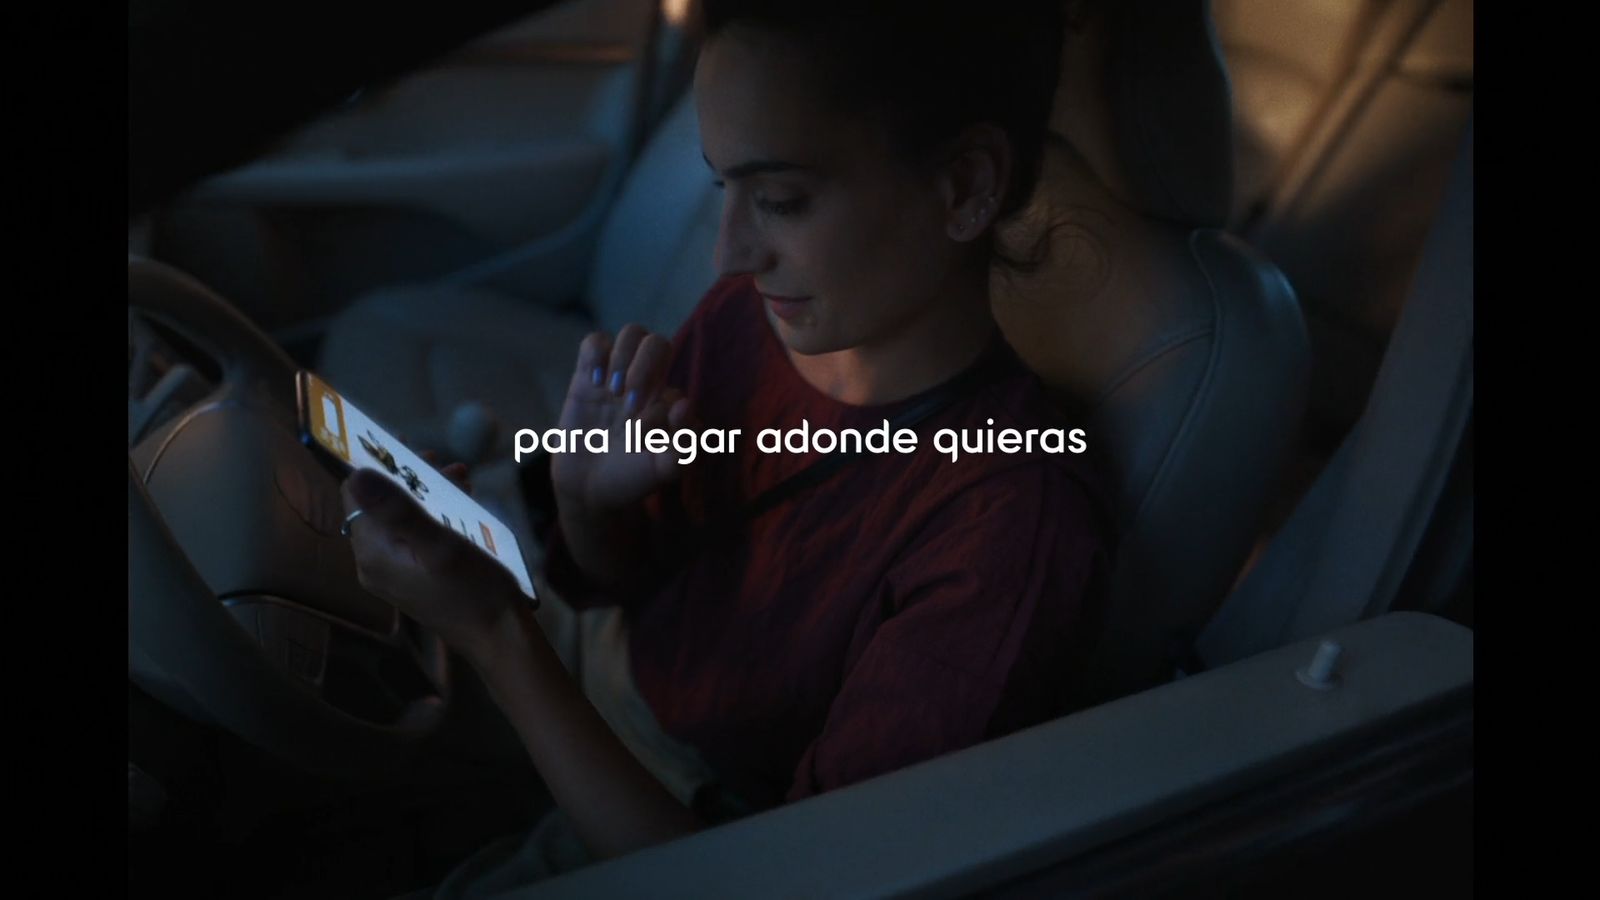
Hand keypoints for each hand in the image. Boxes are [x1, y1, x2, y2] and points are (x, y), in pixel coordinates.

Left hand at [340, 467, 519, 662]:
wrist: (500, 637)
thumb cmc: (474, 591)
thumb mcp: (440, 544)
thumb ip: (397, 510)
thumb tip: (357, 474)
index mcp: (373, 553)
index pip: (355, 494)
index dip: (376, 465)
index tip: (406, 445)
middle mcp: (374, 562)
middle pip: (377, 504)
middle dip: (408, 476)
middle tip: (441, 461)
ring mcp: (392, 571)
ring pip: (398, 516)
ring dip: (426, 492)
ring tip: (461, 478)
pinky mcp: (412, 575)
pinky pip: (412, 533)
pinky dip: (433, 513)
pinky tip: (462, 504)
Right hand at [550, 324, 695, 514]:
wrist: (589, 488)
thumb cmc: (631, 479)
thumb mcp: (662, 471)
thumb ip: (684, 447)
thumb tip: (684, 405)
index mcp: (668, 403)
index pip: (676, 383)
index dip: (665, 405)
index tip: (644, 434)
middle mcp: (647, 383)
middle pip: (658, 343)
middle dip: (645, 367)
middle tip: (629, 404)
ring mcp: (617, 376)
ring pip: (632, 333)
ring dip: (623, 358)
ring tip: (612, 391)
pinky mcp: (586, 375)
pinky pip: (595, 341)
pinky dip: (596, 353)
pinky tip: (593, 382)